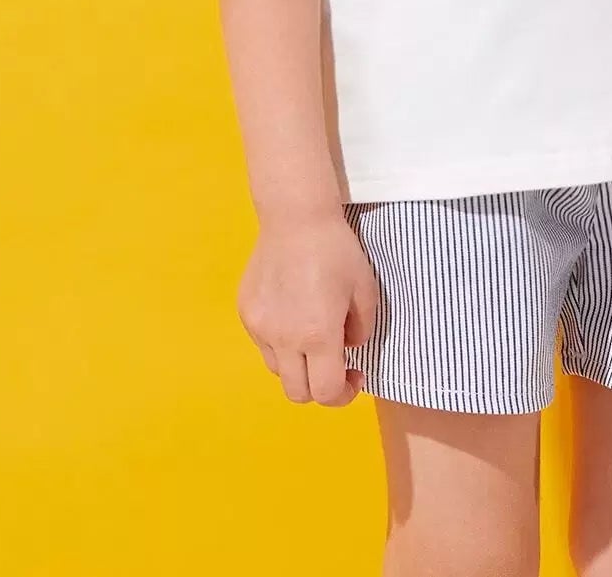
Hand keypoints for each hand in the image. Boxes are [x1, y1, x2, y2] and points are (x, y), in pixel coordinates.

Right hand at [237, 208, 379, 405]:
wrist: (296, 216)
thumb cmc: (336, 250)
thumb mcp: (365, 291)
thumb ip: (361, 331)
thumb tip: (346, 348)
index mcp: (317, 335)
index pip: (325, 393)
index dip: (344, 394)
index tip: (354, 376)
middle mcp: (284, 338)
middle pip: (298, 393)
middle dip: (320, 388)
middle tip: (335, 366)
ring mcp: (260, 327)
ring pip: (278, 371)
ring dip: (298, 366)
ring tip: (311, 337)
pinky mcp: (246, 312)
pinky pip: (264, 344)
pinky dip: (280, 343)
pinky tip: (292, 315)